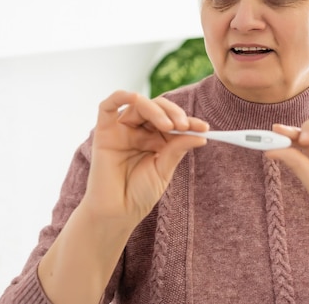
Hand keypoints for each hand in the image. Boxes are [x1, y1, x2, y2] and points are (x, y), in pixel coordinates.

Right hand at [81, 90, 207, 225]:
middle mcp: (138, 130)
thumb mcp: (164, 168)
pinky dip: (120, 96)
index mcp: (155, 138)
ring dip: (156, 110)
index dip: (189, 121)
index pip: (173, 121)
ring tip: (169, 126)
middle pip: (157, 108)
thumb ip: (177, 148)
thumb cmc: (140, 193)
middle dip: (174, 113)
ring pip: (138, 105)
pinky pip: (107, 106)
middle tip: (184, 126)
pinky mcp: (104, 132)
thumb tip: (201, 134)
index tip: (204, 128)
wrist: (117, 213)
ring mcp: (121, 130)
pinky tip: (134, 97)